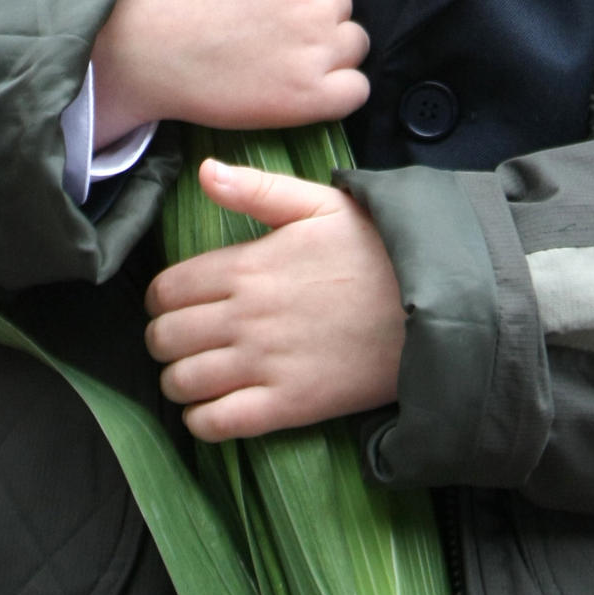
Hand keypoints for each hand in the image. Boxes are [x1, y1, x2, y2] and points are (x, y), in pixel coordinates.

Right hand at [90, 0, 366, 142]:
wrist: (138, 47)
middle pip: (339, 0)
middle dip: (309, 7)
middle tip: (258, 21)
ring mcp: (316, 50)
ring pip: (352, 42)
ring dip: (326, 47)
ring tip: (274, 51)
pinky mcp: (310, 98)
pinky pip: (355, 90)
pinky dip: (336, 89)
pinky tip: (298, 82)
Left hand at [145, 159, 404, 440]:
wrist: (434, 305)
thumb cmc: (376, 249)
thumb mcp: (318, 203)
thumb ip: (256, 189)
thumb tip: (205, 170)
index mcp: (246, 265)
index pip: (166, 289)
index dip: (159, 299)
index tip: (170, 304)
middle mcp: (245, 317)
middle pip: (165, 338)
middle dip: (162, 340)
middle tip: (178, 341)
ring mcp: (265, 364)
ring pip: (183, 382)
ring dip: (176, 381)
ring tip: (190, 376)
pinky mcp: (289, 406)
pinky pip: (220, 424)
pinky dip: (201, 422)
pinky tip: (208, 411)